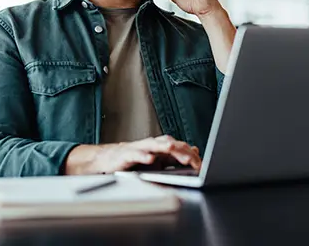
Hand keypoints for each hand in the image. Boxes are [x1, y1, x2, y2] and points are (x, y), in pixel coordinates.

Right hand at [64, 135, 201, 174]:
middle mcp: (150, 145)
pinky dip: (142, 156)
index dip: (190, 155)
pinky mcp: (125, 155)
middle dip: (180, 151)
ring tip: (172, 149)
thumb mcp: (157, 160)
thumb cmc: (133, 160)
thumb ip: (174, 156)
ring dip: (163, 147)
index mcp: (159, 147)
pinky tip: (149, 159)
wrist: (107, 160)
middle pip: (168, 144)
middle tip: (192, 160)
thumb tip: (194, 150)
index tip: (201, 165)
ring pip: (153, 145)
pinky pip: (135, 154)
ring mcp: (138, 149)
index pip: (179, 147)